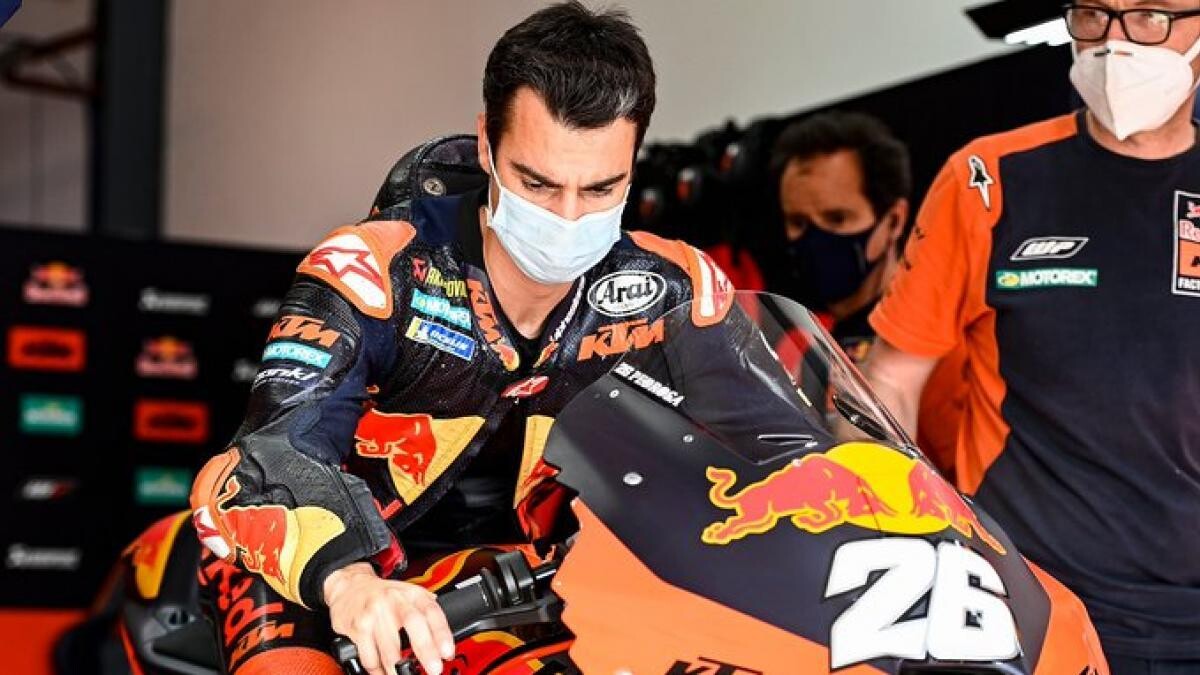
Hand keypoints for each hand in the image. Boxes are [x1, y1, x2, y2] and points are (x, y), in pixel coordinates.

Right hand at [324, 562, 454, 674]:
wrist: (349, 586)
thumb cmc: (382, 594)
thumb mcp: (407, 593)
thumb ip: (425, 609)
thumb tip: (445, 636)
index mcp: (411, 594)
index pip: (431, 611)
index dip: (442, 633)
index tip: (447, 652)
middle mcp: (393, 601)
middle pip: (413, 624)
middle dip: (426, 650)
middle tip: (434, 669)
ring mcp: (374, 614)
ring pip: (389, 648)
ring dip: (398, 669)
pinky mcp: (358, 627)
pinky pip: (370, 657)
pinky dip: (378, 671)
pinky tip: (383, 672)